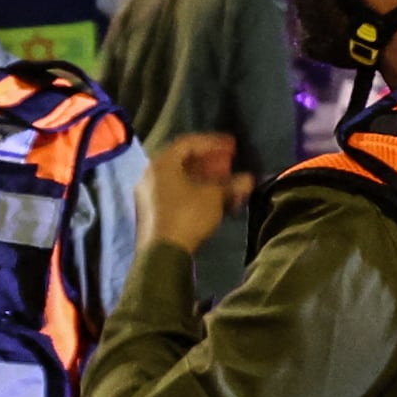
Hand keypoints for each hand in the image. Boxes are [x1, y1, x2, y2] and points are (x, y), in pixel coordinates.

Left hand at [146, 131, 253, 255]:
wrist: (162, 253)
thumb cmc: (187, 216)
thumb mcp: (213, 197)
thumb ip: (231, 185)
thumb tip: (248, 180)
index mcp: (162, 163)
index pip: (189, 143)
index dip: (213, 143)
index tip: (233, 146)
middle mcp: (150, 175)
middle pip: (183, 161)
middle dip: (210, 162)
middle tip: (229, 164)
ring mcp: (148, 194)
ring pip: (179, 179)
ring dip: (204, 179)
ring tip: (225, 183)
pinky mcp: (150, 212)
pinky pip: (175, 193)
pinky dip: (194, 191)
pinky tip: (212, 199)